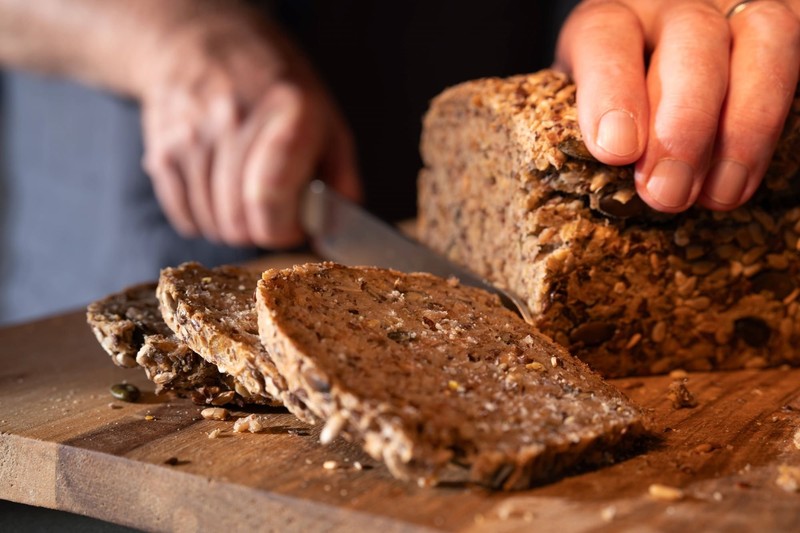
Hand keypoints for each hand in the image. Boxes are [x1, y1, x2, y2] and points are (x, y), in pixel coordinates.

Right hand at [140, 11, 359, 247]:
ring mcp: (191, 135)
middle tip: (275, 213)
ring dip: (233, 227)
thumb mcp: (325, 118)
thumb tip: (333, 231)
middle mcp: (233, 120)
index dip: (286, 228)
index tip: (296, 224)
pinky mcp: (162, 150)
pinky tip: (220, 194)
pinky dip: (204, 220)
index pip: (270, 199)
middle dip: (262, 231)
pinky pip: (184, 217)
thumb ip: (340, 177)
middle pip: (238, 221)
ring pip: (211, 224)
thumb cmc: (276, 88)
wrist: (203, 42)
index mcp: (288, 111)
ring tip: (248, 199)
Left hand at [555, 0, 799, 211]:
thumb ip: (593, 126)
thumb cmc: (619, 103)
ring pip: (761, 42)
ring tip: (717, 195)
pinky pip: (796, 59)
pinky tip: (747, 175)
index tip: (616, 151)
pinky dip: (776, 124)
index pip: (606, 35)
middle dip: (683, 125)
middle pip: (692, 41)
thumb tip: (602, 176)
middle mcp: (676, 3)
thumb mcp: (588, 106)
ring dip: (742, 128)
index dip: (611, 92)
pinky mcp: (783, 24)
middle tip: (667, 193)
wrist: (664, 72)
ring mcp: (737, 7)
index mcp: (613, 16)